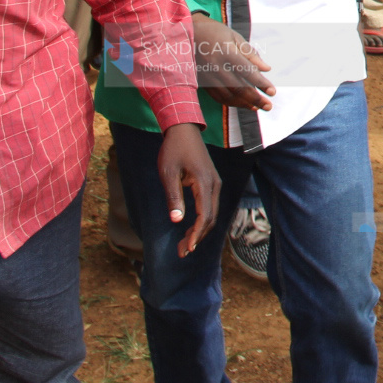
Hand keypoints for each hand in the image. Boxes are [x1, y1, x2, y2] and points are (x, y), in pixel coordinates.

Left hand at [156, 122, 219, 257]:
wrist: (183, 130)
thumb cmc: (173, 150)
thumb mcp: (168, 173)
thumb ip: (173, 197)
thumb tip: (176, 220)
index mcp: (204, 183)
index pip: (205, 215)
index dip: (197, 234)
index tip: (188, 248)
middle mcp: (214, 185)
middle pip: (211, 218)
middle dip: (198, 237)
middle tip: (183, 252)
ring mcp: (215, 184)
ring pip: (212, 213)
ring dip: (200, 231)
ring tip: (185, 245)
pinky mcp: (211, 183)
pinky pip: (210, 206)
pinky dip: (202, 220)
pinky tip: (190, 229)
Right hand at [191, 12, 275, 109]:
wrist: (186, 32)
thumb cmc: (214, 32)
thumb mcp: (234, 37)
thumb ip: (250, 53)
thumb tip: (266, 69)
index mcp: (226, 52)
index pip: (247, 71)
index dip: (261, 83)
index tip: (272, 92)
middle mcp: (216, 65)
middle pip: (238, 87)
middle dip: (255, 99)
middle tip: (268, 106)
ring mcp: (207, 75)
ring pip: (227, 95)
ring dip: (243, 104)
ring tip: (257, 108)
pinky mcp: (201, 80)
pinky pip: (217, 96)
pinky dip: (230, 102)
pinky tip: (241, 104)